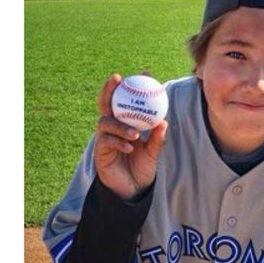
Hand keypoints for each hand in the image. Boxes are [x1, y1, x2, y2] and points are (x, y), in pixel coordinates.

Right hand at [92, 74, 167, 199]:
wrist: (132, 189)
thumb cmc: (141, 167)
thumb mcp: (153, 151)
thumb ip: (157, 137)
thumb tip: (163, 121)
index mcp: (125, 123)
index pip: (127, 101)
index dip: (133, 87)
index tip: (145, 73)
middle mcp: (112, 127)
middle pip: (106, 104)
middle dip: (109, 89)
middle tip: (117, 79)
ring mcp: (104, 138)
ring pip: (105, 122)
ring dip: (120, 125)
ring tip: (135, 134)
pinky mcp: (100, 151)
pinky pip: (106, 141)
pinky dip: (119, 142)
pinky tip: (129, 147)